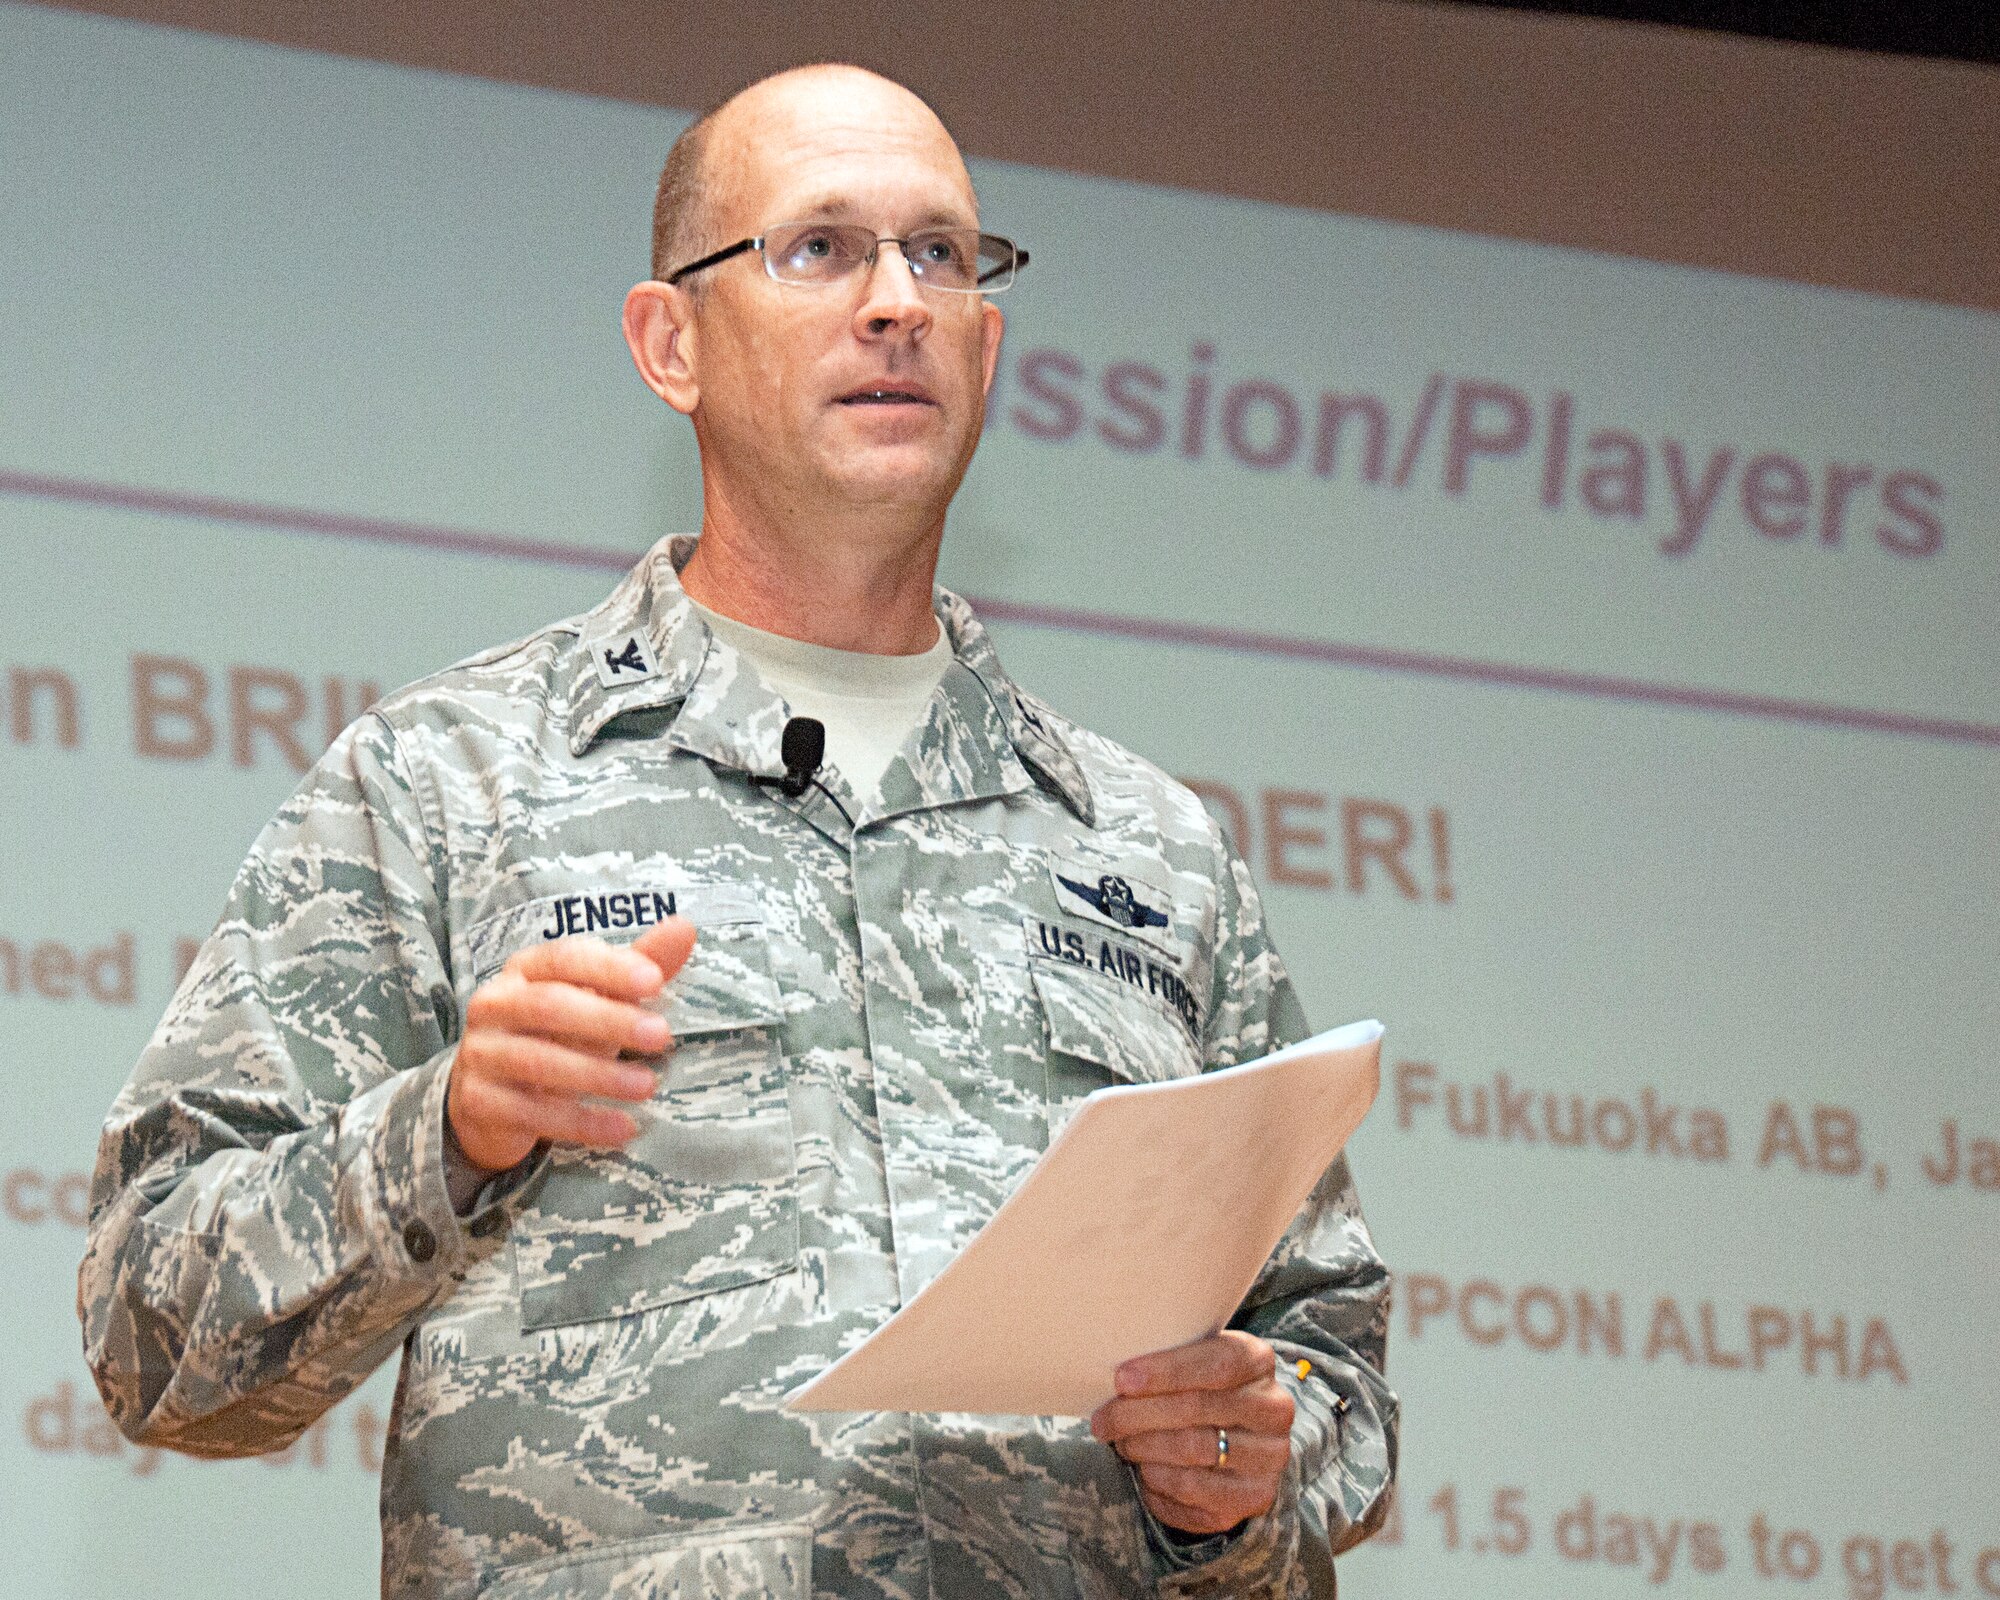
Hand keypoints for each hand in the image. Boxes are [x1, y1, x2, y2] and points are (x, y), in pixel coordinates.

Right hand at [447, 919, 696, 1172]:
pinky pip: (532, 1112)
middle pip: (550, 1006)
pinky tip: (624, 1128)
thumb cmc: (557, 1033)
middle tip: (662, 1036)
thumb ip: (639, 965)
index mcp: (525, 968)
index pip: (565, 957)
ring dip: (599, 1075)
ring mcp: (481, 1052)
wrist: (491, 1096)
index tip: (655, 981)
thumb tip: (685, 927)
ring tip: (648, 1085)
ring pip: (538, 1061)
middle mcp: (495, 1004)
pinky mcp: (479, 1100)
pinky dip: (582, 1122)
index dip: (609, 968)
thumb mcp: (598, 998)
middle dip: (609, 1020)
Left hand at [1089, 1330, 1294, 1536]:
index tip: (1122, 1380)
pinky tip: (1144, 1471)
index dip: (1166, 1372)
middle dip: (1139, 1415)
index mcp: (1258, 1361)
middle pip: (1197, 1409)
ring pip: (1192, 1451)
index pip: (1216, 1364)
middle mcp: (1273, 1409)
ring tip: (1121, 1443)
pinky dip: (1158, 1481)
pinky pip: (1194, 1491)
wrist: (1237, 1435)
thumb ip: (1165, 1361)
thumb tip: (1117, 1378)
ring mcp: (1268, 1456)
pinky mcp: (1254, 1496)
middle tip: (1104, 1420)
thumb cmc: (1200, 1388)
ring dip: (1144, 1448)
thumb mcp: (1191, 1360)